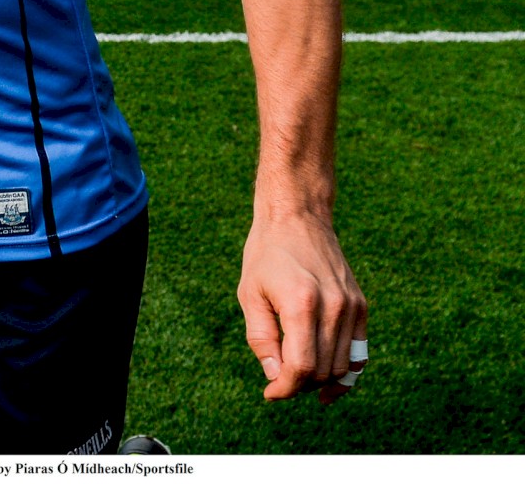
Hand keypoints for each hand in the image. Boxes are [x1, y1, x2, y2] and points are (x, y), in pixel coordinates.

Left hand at [238, 212, 368, 404]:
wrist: (298, 218)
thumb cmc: (266, 254)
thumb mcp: (249, 293)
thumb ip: (261, 338)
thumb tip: (276, 378)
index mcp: (302, 303)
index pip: (301, 366)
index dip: (285, 388)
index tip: (270, 394)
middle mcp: (334, 308)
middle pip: (322, 370)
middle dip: (299, 386)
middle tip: (279, 384)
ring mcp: (352, 307)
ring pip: (342, 366)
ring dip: (320, 381)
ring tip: (298, 380)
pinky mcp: (361, 306)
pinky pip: (359, 353)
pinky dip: (346, 373)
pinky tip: (329, 386)